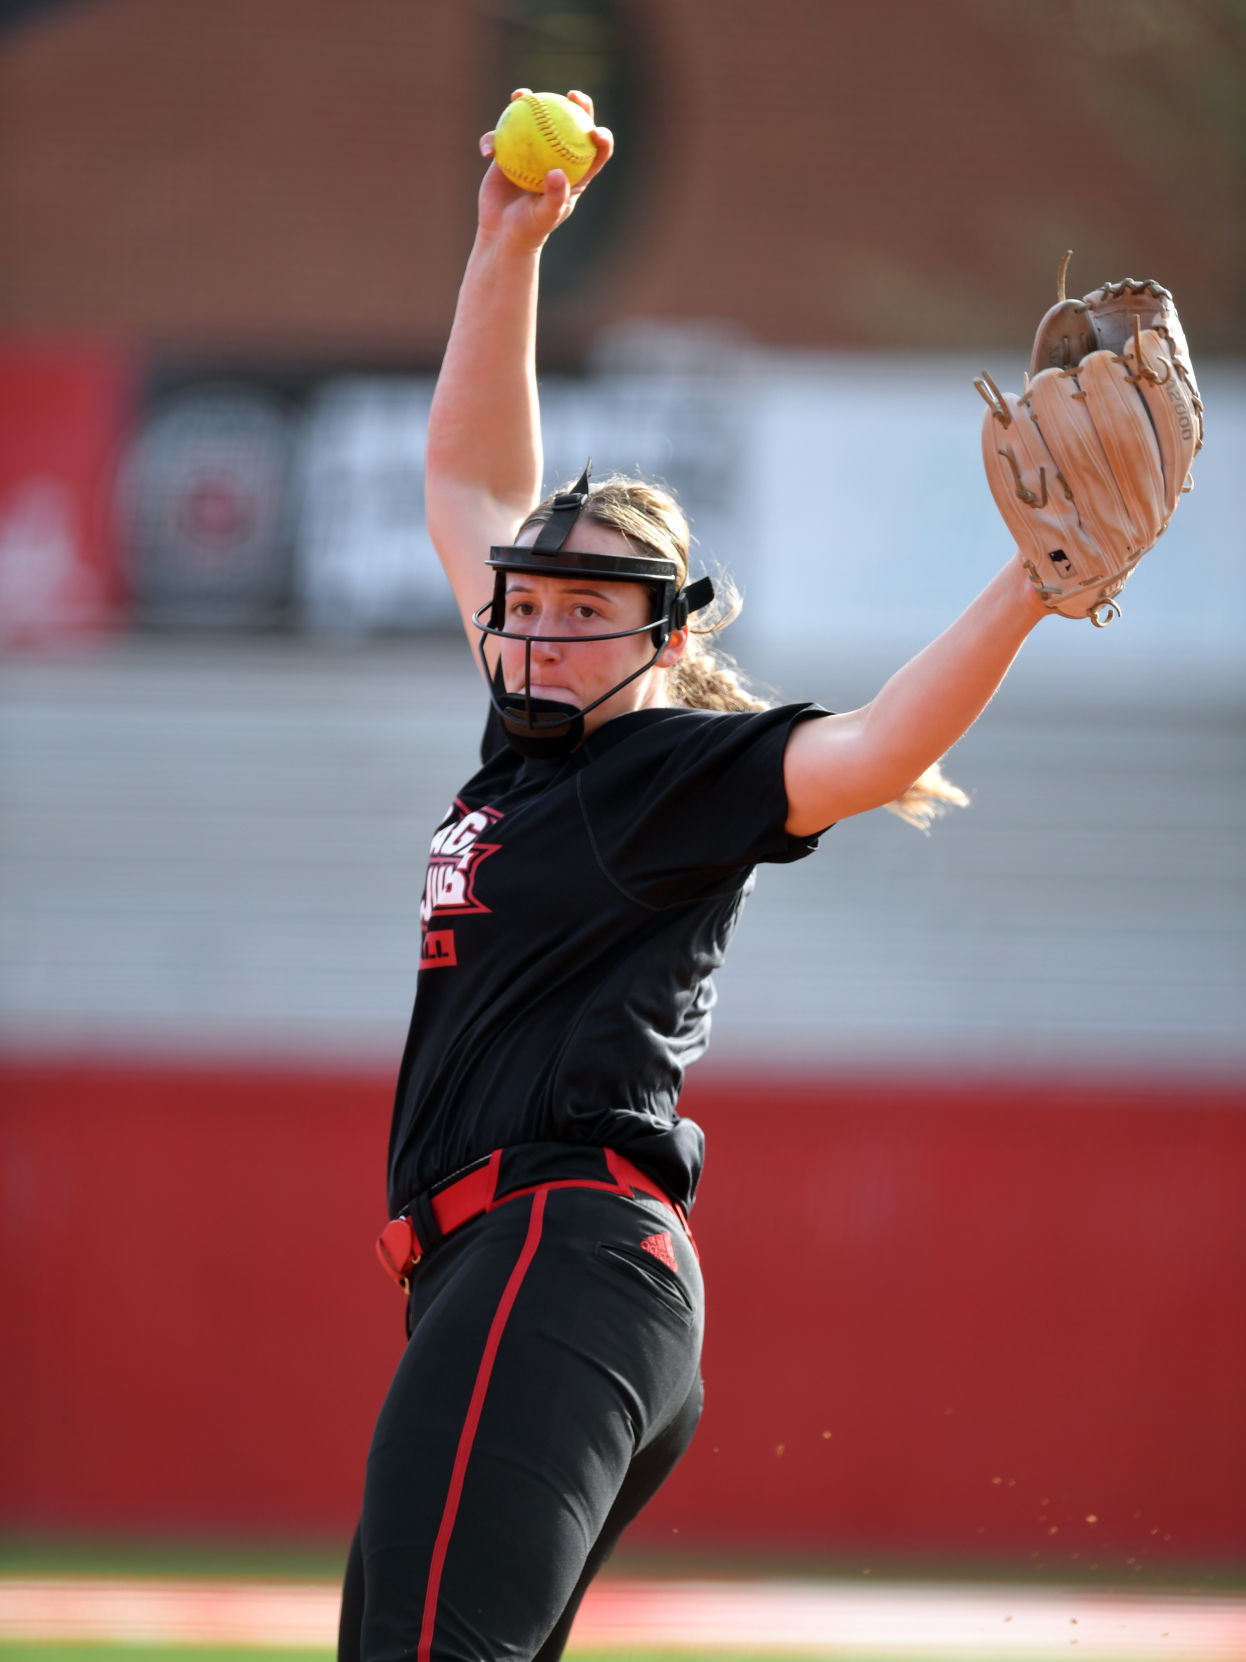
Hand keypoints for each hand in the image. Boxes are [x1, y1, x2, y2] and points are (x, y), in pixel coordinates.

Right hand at [477, 88, 613, 251]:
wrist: (503, 233)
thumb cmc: (528, 229)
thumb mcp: (543, 217)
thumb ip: (554, 197)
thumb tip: (557, 172)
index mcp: (574, 173)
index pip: (595, 153)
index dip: (601, 138)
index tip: (595, 131)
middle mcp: (556, 157)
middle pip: (571, 125)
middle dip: (577, 105)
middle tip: (572, 95)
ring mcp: (532, 151)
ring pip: (534, 120)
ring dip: (529, 102)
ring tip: (521, 95)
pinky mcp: (508, 151)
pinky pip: (500, 138)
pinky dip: (492, 141)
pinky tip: (487, 148)